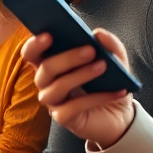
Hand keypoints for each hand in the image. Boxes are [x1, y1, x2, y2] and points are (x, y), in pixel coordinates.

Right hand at [23, 30, 135, 149]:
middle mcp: (46, 82)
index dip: (35, 44)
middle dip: (67, 58)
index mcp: (51, 63)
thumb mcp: (115, 61)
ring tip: (102, 67)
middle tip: (90, 50)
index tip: (48, 35)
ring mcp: (53, 101)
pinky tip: (117, 92)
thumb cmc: (108, 84)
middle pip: (45, 68)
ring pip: (58, 86)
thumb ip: (110, 46)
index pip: (32, 53)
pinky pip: (75, 106)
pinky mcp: (63, 117)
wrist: (120, 115)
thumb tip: (98, 34)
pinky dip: (97, 98)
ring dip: (81, 75)